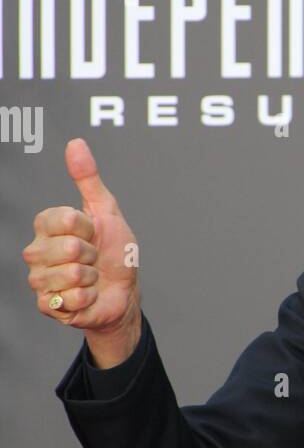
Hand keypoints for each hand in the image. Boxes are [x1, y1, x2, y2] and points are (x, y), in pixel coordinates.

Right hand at [22, 138, 140, 340]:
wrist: (124, 292)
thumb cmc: (114, 251)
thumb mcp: (107, 211)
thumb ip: (88, 178)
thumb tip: (75, 143)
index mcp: (46, 225)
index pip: (65, 218)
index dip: (89, 227)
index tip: (93, 232)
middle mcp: (36, 250)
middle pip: (69, 247)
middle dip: (92, 254)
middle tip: (93, 258)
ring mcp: (39, 279)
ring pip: (71, 274)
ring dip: (91, 278)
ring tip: (91, 278)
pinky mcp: (46, 305)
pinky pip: (72, 298)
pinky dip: (88, 298)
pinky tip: (86, 296)